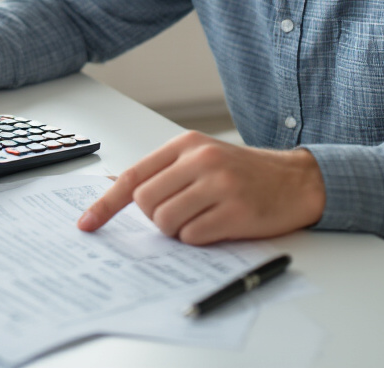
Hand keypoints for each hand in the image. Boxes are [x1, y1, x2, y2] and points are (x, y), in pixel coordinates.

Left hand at [77, 131, 324, 245]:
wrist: (296, 180)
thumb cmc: (243, 173)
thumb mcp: (201, 158)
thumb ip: (163, 172)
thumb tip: (115, 189)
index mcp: (185, 145)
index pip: (133, 176)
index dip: (106, 203)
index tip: (87, 224)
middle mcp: (200, 160)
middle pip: (146, 203)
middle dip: (156, 218)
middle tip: (183, 212)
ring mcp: (219, 184)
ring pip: (166, 222)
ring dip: (178, 230)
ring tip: (202, 218)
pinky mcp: (236, 211)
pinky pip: (193, 237)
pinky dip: (199, 239)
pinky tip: (218, 225)